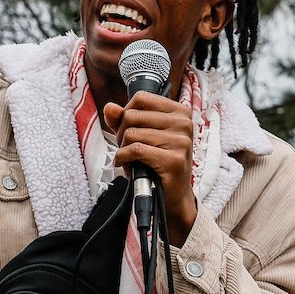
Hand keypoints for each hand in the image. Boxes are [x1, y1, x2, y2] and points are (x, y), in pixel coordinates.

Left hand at [103, 94, 198, 239]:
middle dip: (121, 133)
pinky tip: (125, 164)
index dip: (126, 113)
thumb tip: (109, 107)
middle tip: (126, 147)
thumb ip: (123, 120)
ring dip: (122, 148)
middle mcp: (184, 123)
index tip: (128, 130)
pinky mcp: (174, 160)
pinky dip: (123, 158)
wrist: (171, 195)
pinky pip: (135, 150)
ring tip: (128, 158)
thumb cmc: (157, 163)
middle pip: (133, 115)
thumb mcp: (140, 136)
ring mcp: (181, 142)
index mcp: (180, 112)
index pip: (141, 98)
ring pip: (132, 133)